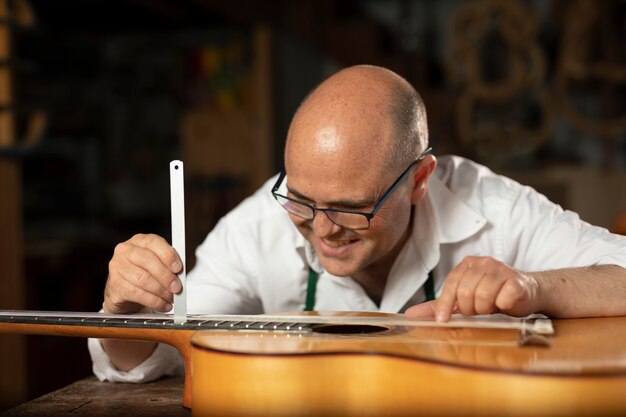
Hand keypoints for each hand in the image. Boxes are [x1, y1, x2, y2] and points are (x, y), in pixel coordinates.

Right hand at [104, 234, 182, 313]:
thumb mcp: (156, 264)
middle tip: (177, 287)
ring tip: (171, 298)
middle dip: (165, 276)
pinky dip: (154, 301)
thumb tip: (180, 274)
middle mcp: (125, 251)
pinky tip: (163, 305)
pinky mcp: (115, 286)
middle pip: (147, 260)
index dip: (168, 255)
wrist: (124, 292)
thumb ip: (168, 264)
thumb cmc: (143, 274)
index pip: (153, 242)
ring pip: (143, 279)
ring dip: (161, 291)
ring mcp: (117, 268)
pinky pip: (137, 294)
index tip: (178, 268)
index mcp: (138, 241)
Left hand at [405, 256, 540, 321]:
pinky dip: (502, 306)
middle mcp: (483, 262)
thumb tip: (410, 315)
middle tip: (477, 310)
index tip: (442, 321)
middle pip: (465, 292)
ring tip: (490, 307)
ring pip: (483, 296)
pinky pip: (503, 297)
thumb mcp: (463, 299)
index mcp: (467, 264)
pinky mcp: (518, 281)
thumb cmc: (493, 295)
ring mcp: (502, 269)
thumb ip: (438, 305)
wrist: (527, 292)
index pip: (451, 284)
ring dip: (485, 309)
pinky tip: (505, 304)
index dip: (445, 305)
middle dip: (469, 308)